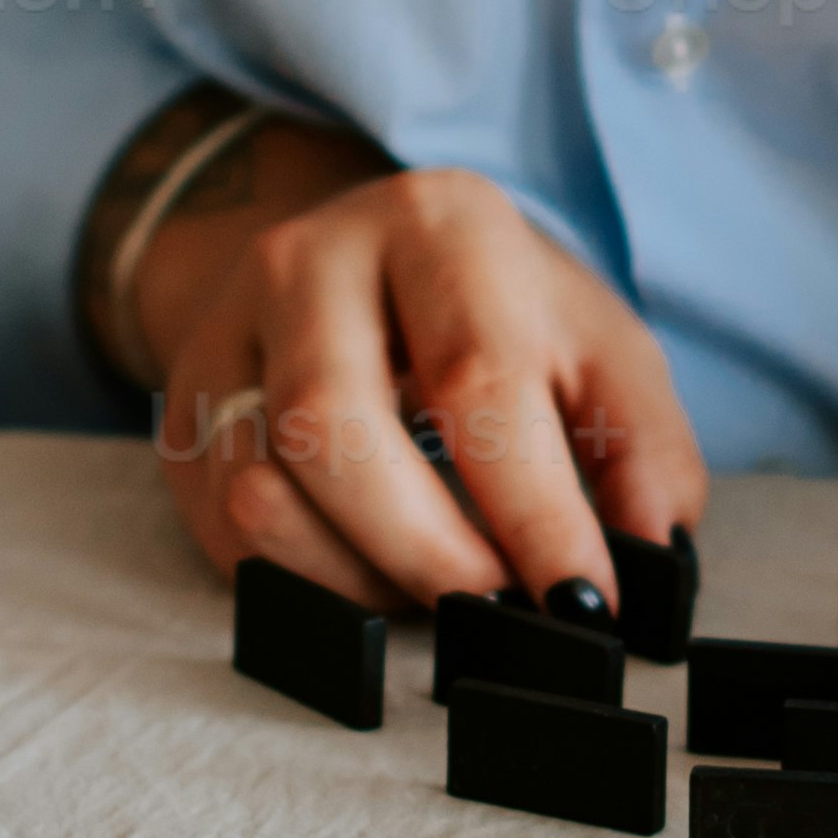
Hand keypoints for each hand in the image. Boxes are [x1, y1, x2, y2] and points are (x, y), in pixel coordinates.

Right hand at [142, 130, 709, 619]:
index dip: (534, 510)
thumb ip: (644, 448)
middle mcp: (310, 259)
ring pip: (262, 491)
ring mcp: (228, 331)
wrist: (365, 268)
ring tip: (439, 583)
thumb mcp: (598, 351)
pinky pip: (227, 530)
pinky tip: (373, 571)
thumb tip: (653, 552)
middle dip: (428, 553)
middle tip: (498, 613)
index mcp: (436, 224)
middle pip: (333, 431)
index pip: (475, 377)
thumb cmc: (499, 320)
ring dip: (362, 576)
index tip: (584, 602)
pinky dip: (310, 580)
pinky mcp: (184, 410)